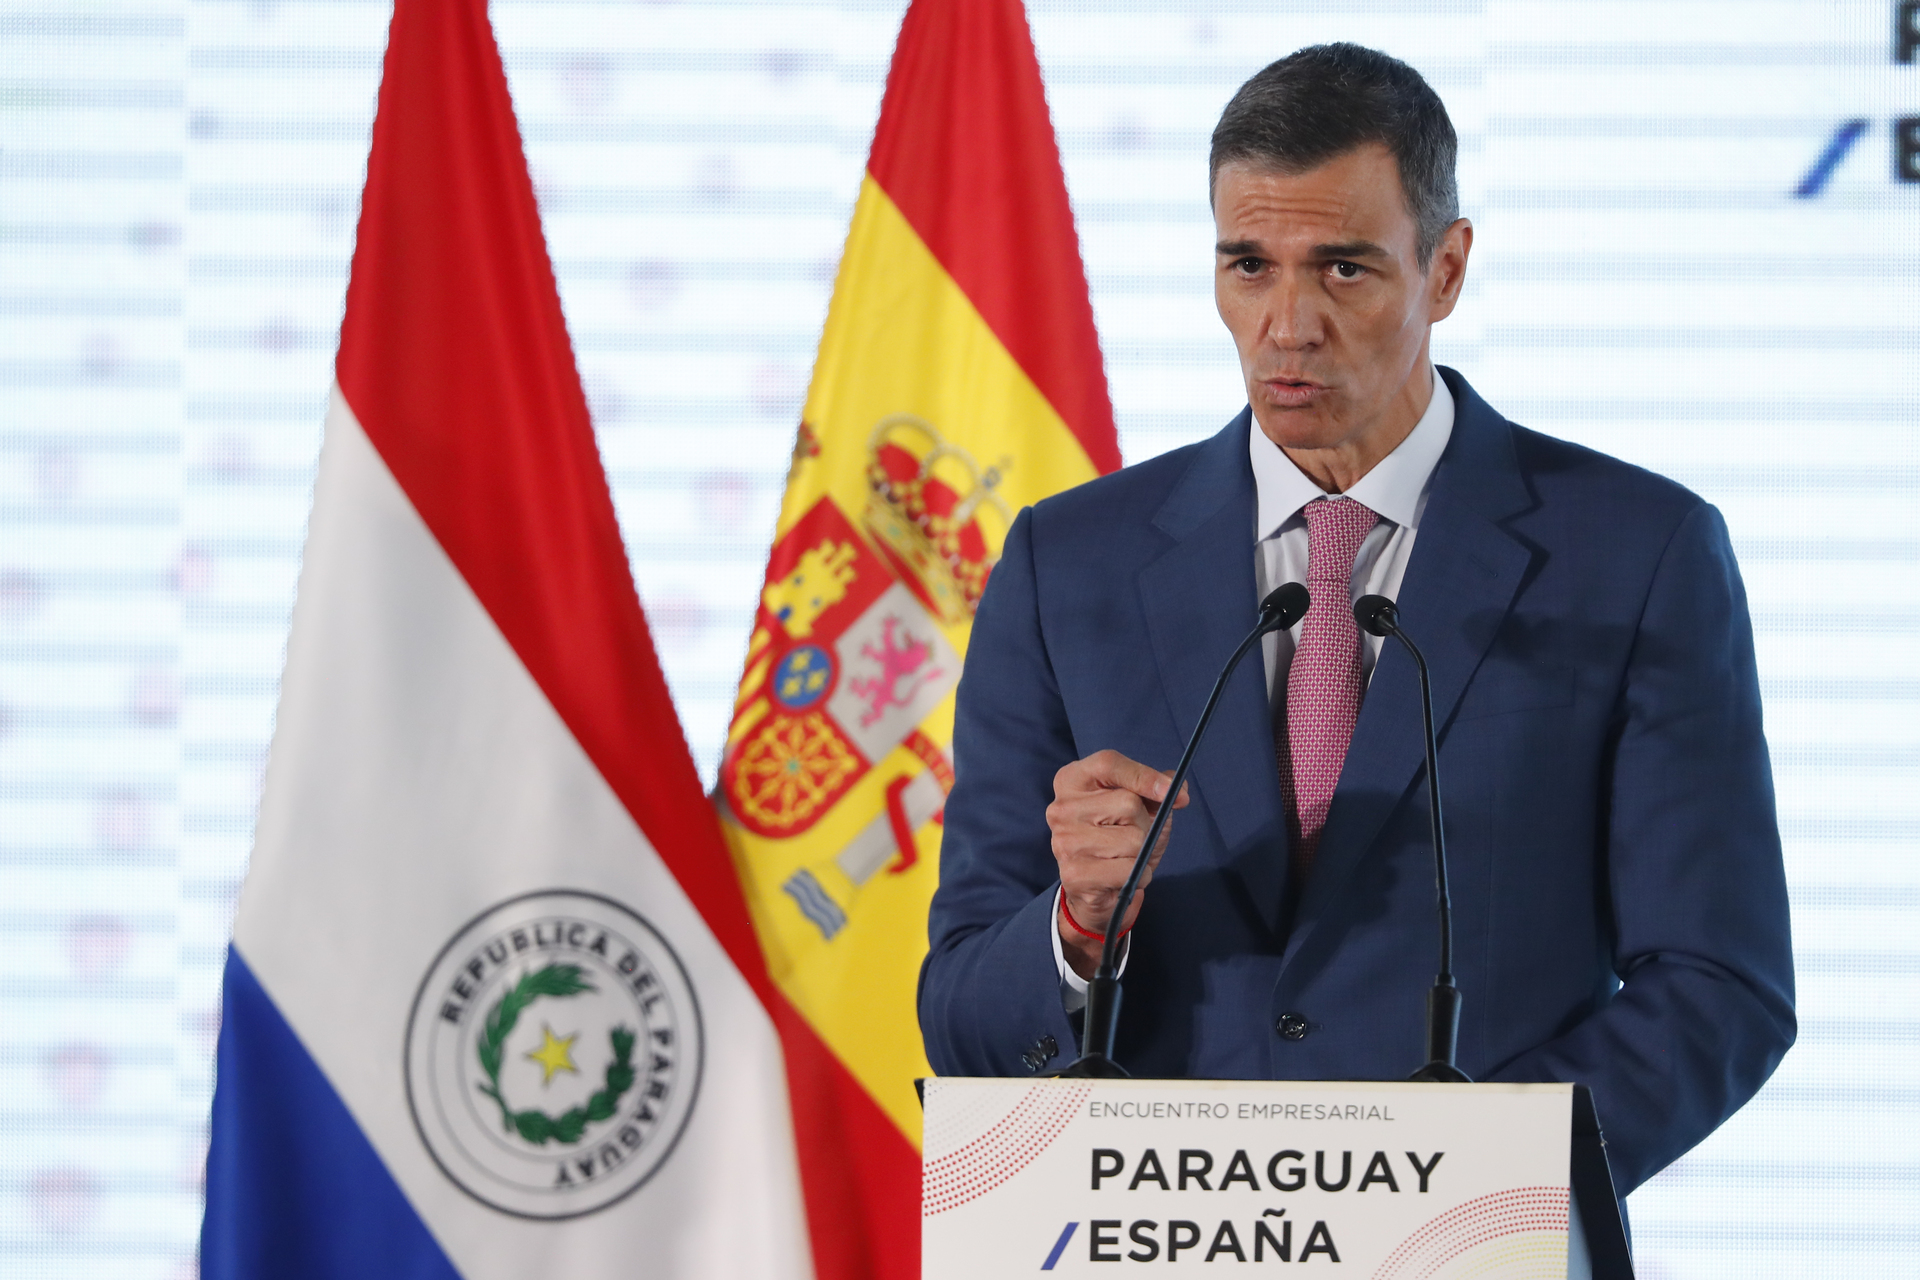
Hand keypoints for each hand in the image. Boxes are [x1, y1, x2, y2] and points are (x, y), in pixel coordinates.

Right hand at [1046, 749, 1187, 979]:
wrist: (1098, 888)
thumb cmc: (1118, 838)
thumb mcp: (1140, 806)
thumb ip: (1158, 790)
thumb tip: (1179, 792)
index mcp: (1072, 780)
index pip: (1108, 763)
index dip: (1143, 775)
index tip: (1171, 790)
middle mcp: (1062, 808)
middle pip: (1128, 803)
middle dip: (1144, 824)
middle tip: (1131, 836)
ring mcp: (1065, 841)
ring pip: (1133, 840)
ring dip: (1142, 853)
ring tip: (1125, 857)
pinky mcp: (1074, 874)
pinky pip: (1130, 870)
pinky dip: (1140, 876)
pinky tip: (1123, 876)